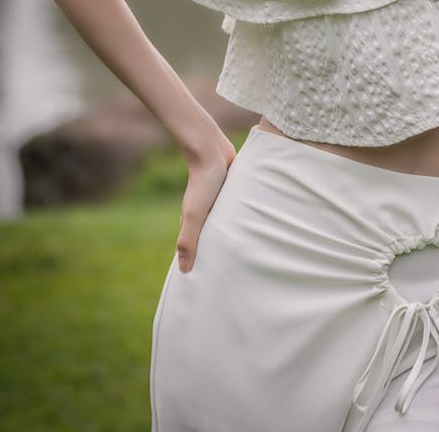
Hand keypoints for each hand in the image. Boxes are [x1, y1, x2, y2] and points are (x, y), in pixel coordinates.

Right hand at [176, 137, 235, 273]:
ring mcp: (218, 204)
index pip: (194, 249)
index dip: (198, 265)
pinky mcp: (231, 193)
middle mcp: (205, 214)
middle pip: (211, 239)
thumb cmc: (203, 183)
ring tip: (246, 259)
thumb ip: (188, 240)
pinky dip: (241, 222)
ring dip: (232, 239)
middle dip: (218, 256)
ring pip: (225, 227)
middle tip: (231, 278)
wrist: (213, 152)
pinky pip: (236, 212)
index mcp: (193, 222)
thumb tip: (184, 270)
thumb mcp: (195, 214)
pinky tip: (254, 230)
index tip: (205, 285)